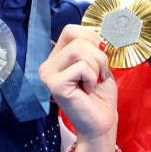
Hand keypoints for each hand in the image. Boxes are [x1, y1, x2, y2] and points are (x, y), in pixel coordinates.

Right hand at [40, 24, 117, 151]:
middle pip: (77, 38)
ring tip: (93, 83)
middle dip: (98, 55)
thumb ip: (93, 46)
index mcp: (57, 57)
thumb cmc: (100, 95)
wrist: (102, 121)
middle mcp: (48, 65)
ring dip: (96, 66)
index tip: (99, 59)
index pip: (71, 30)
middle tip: (98, 75)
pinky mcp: (54, 85)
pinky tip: (87, 91)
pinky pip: (81, 67)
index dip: (91, 39)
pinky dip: (92, 78)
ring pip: (79, 50)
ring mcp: (48, 74)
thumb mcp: (99, 63)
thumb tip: (98, 34)